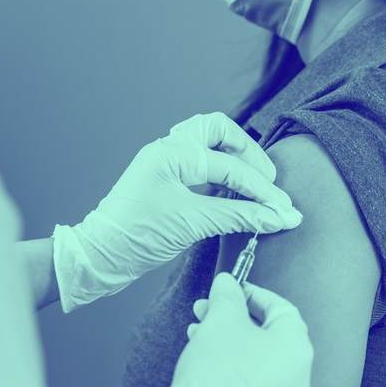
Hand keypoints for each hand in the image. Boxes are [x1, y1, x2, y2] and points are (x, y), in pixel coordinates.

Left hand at [52, 112, 302, 312]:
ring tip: (255, 184)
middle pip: (219, 130)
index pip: (229, 165)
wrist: (100, 256)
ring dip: (235, 158)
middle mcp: (167, 149)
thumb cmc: (136, 236)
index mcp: (171, 153)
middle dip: (248, 152)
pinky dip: (222, 173)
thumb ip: (239, 217)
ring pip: (208, 142)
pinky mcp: (166, 179)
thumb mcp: (192, 224)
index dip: (261, 190)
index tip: (284, 210)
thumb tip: (279, 217)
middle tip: (267, 181)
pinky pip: (201, 163)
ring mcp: (165, 162)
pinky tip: (235, 192)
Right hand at [133, 273, 313, 386]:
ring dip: (229, 341)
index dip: (253, 293)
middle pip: (267, 334)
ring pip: (257, 358)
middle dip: (234, 317)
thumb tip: (228, 283)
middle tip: (208, 309)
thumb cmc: (216, 376)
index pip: (281, 308)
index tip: (232, 289)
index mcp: (296, 349)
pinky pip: (252, 382)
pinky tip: (206, 360)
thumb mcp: (221, 319)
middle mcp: (298, 377)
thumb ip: (228, 294)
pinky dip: (232, 366)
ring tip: (199, 334)